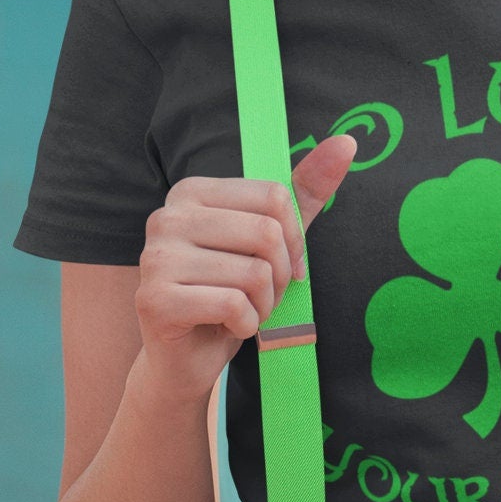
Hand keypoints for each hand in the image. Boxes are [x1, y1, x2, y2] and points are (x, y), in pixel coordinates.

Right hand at [133, 134, 356, 406]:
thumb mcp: (271, 240)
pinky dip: (247, 324)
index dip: (293, 239)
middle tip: (263, 295)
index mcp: (191, 191)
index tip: (285, 266)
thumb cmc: (229, 293)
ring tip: (246, 311)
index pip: (273, 196)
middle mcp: (166, 216)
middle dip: (280, 275)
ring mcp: (155, 257)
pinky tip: (229, 327)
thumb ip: (304, 192)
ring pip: (253, 272)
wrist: (186, 359)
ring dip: (264, 304)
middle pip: (265, 233)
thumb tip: (346, 142)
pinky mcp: (154, 299)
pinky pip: (233, 304)